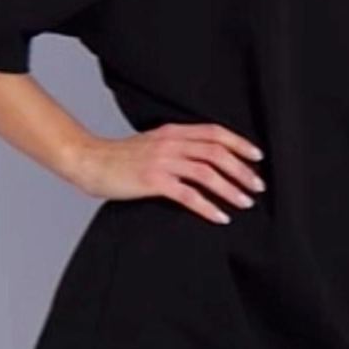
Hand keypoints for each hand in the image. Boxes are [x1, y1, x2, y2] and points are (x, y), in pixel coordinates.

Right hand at [74, 123, 265, 222]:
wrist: (90, 162)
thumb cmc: (120, 158)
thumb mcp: (153, 143)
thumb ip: (177, 146)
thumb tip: (205, 158)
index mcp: (173, 131)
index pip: (214, 133)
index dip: (239, 144)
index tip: (257, 157)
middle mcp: (170, 143)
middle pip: (216, 152)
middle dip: (241, 170)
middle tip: (257, 186)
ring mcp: (162, 161)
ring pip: (206, 173)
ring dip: (230, 189)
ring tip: (245, 202)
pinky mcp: (153, 181)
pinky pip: (188, 195)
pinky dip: (207, 207)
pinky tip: (220, 217)